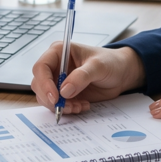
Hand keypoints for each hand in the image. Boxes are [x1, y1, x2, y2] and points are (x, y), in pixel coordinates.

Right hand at [31, 43, 145, 114]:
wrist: (121, 74)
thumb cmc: (110, 62)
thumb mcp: (99, 66)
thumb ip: (82, 76)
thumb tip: (64, 90)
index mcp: (59, 52)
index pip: (41, 67)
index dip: (44, 83)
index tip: (55, 97)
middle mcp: (55, 66)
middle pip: (39, 84)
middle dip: (51, 98)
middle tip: (65, 107)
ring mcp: (59, 81)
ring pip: (46, 97)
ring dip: (60, 106)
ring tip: (78, 106)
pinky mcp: (65, 94)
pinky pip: (58, 105)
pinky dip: (68, 109)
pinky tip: (83, 106)